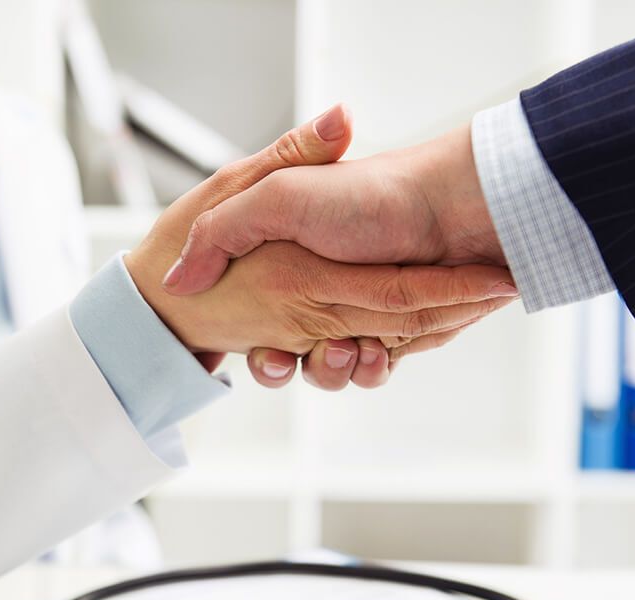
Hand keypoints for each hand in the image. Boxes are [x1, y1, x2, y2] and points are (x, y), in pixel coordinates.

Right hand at [124, 111, 515, 365]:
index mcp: (291, 260)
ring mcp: (364, 311)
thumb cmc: (370, 193)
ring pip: (331, 368)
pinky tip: (381, 353)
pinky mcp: (404, 329)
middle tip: (296, 352)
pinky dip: (374, 368)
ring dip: (334, 371)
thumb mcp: (279, 195)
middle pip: (287, 352)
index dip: (244, 338)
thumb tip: (176, 280)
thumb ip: (225, 229)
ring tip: (350, 352)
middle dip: (285, 365)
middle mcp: (324, 286)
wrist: (458, 202)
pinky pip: (376, 368)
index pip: (249, 314)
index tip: (254, 346)